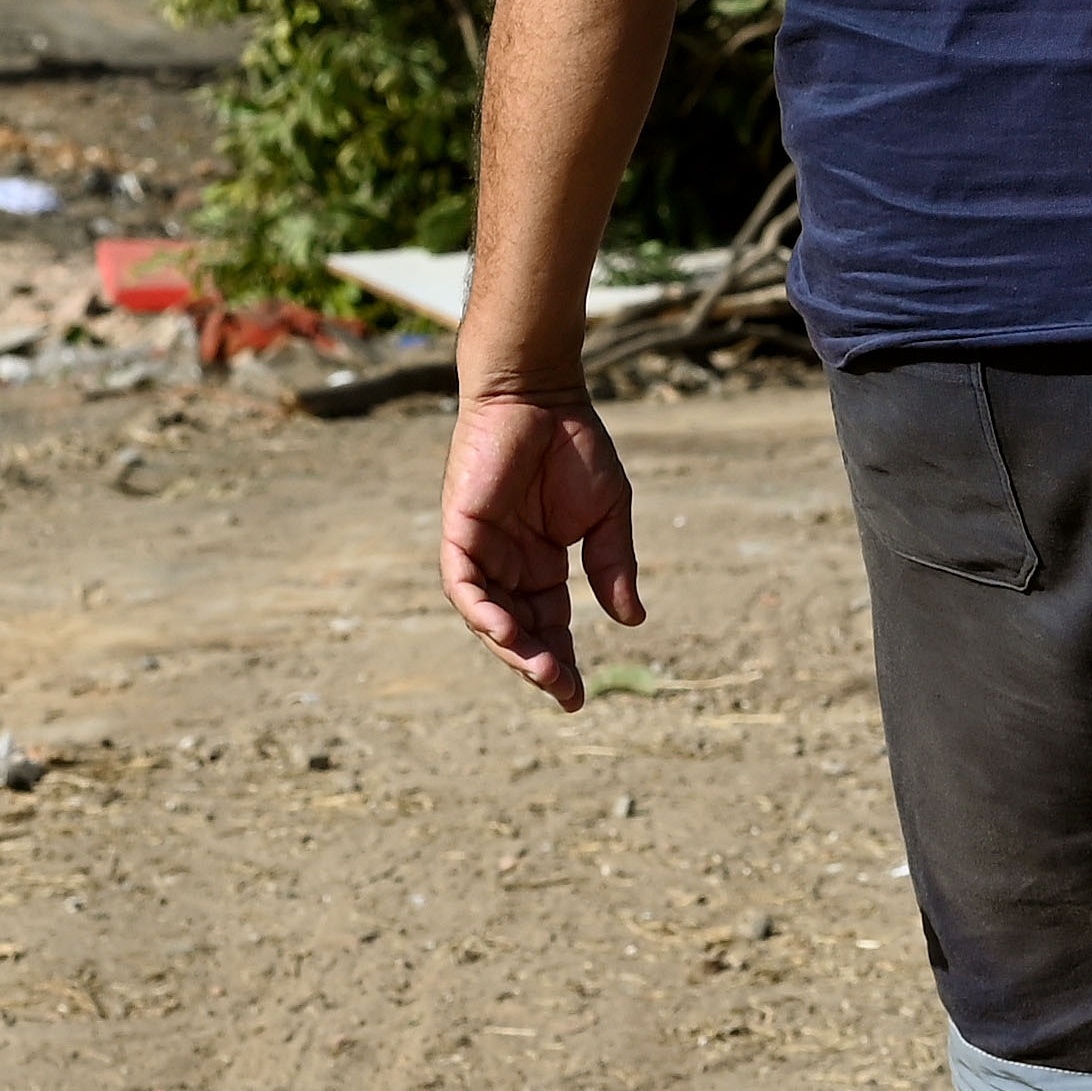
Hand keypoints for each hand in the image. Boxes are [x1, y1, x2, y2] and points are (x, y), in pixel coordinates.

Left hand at [440, 390, 641, 708]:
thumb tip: (632, 622)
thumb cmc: (574, 443)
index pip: (548, 626)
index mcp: (540, 564)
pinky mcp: (459, 533)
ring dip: (512, 647)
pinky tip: (505, 632)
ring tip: (543, 672)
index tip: (579, 698)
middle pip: (519, 630)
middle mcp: (506, 566)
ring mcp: (480, 551)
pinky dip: (481, 611)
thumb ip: (613, 564)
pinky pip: (463, 585)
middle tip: (565, 692)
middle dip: (540, 664)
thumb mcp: (607, 512)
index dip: (562, 662)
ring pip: (488, 617)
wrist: (540, 392)